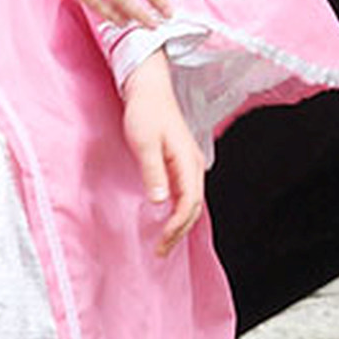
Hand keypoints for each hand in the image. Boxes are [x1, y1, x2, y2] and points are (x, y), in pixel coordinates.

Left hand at [122, 52, 206, 255]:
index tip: (162, 241)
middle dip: (180, 231)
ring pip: (191, 201)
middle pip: (194, 206)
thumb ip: (154, 172)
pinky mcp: (181, 161)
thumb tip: (160, 201)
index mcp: (188, 161)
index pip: (189, 202)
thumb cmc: (146, 111)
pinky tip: (166, 217)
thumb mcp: (145, 143)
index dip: (177, 226)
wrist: (148, 87)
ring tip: (164, 241)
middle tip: (161, 251)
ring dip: (180, 223)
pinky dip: (178, 210)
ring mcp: (189, 162)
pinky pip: (185, 192)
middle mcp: (194, 164)